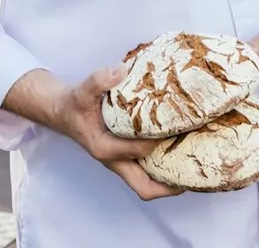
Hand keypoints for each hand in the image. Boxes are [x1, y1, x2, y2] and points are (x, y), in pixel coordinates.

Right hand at [46, 65, 182, 201]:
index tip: (180, 129)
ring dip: (170, 178)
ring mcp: (120, 161)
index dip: (160, 142)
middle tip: (196, 170)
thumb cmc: (73, 104)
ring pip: (148, 181)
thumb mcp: (82, 90)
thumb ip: (98, 80)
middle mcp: (114, 161)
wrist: (62, 110)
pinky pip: (147, 169)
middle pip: (145, 187)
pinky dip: (163, 165)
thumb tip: (121, 70)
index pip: (139, 151)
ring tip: (195, 162)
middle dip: (171, 185)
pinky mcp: (125, 155)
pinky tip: (179, 149)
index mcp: (104, 148)